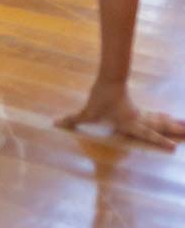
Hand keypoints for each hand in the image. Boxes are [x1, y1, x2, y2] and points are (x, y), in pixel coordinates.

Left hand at [57, 81, 184, 149]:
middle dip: (175, 131)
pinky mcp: (138, 109)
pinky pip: (154, 115)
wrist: (109, 79)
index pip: (147, 134)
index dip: (159, 141)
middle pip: (160, 126)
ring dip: (172, 124)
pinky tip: (169, 116)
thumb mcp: (86, 113)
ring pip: (159, 120)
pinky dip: (162, 117)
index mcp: (130, 123)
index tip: (173, 148)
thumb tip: (54, 123)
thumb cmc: (99, 99)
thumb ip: (72, 119)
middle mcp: (139, 119)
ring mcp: (140, 114)